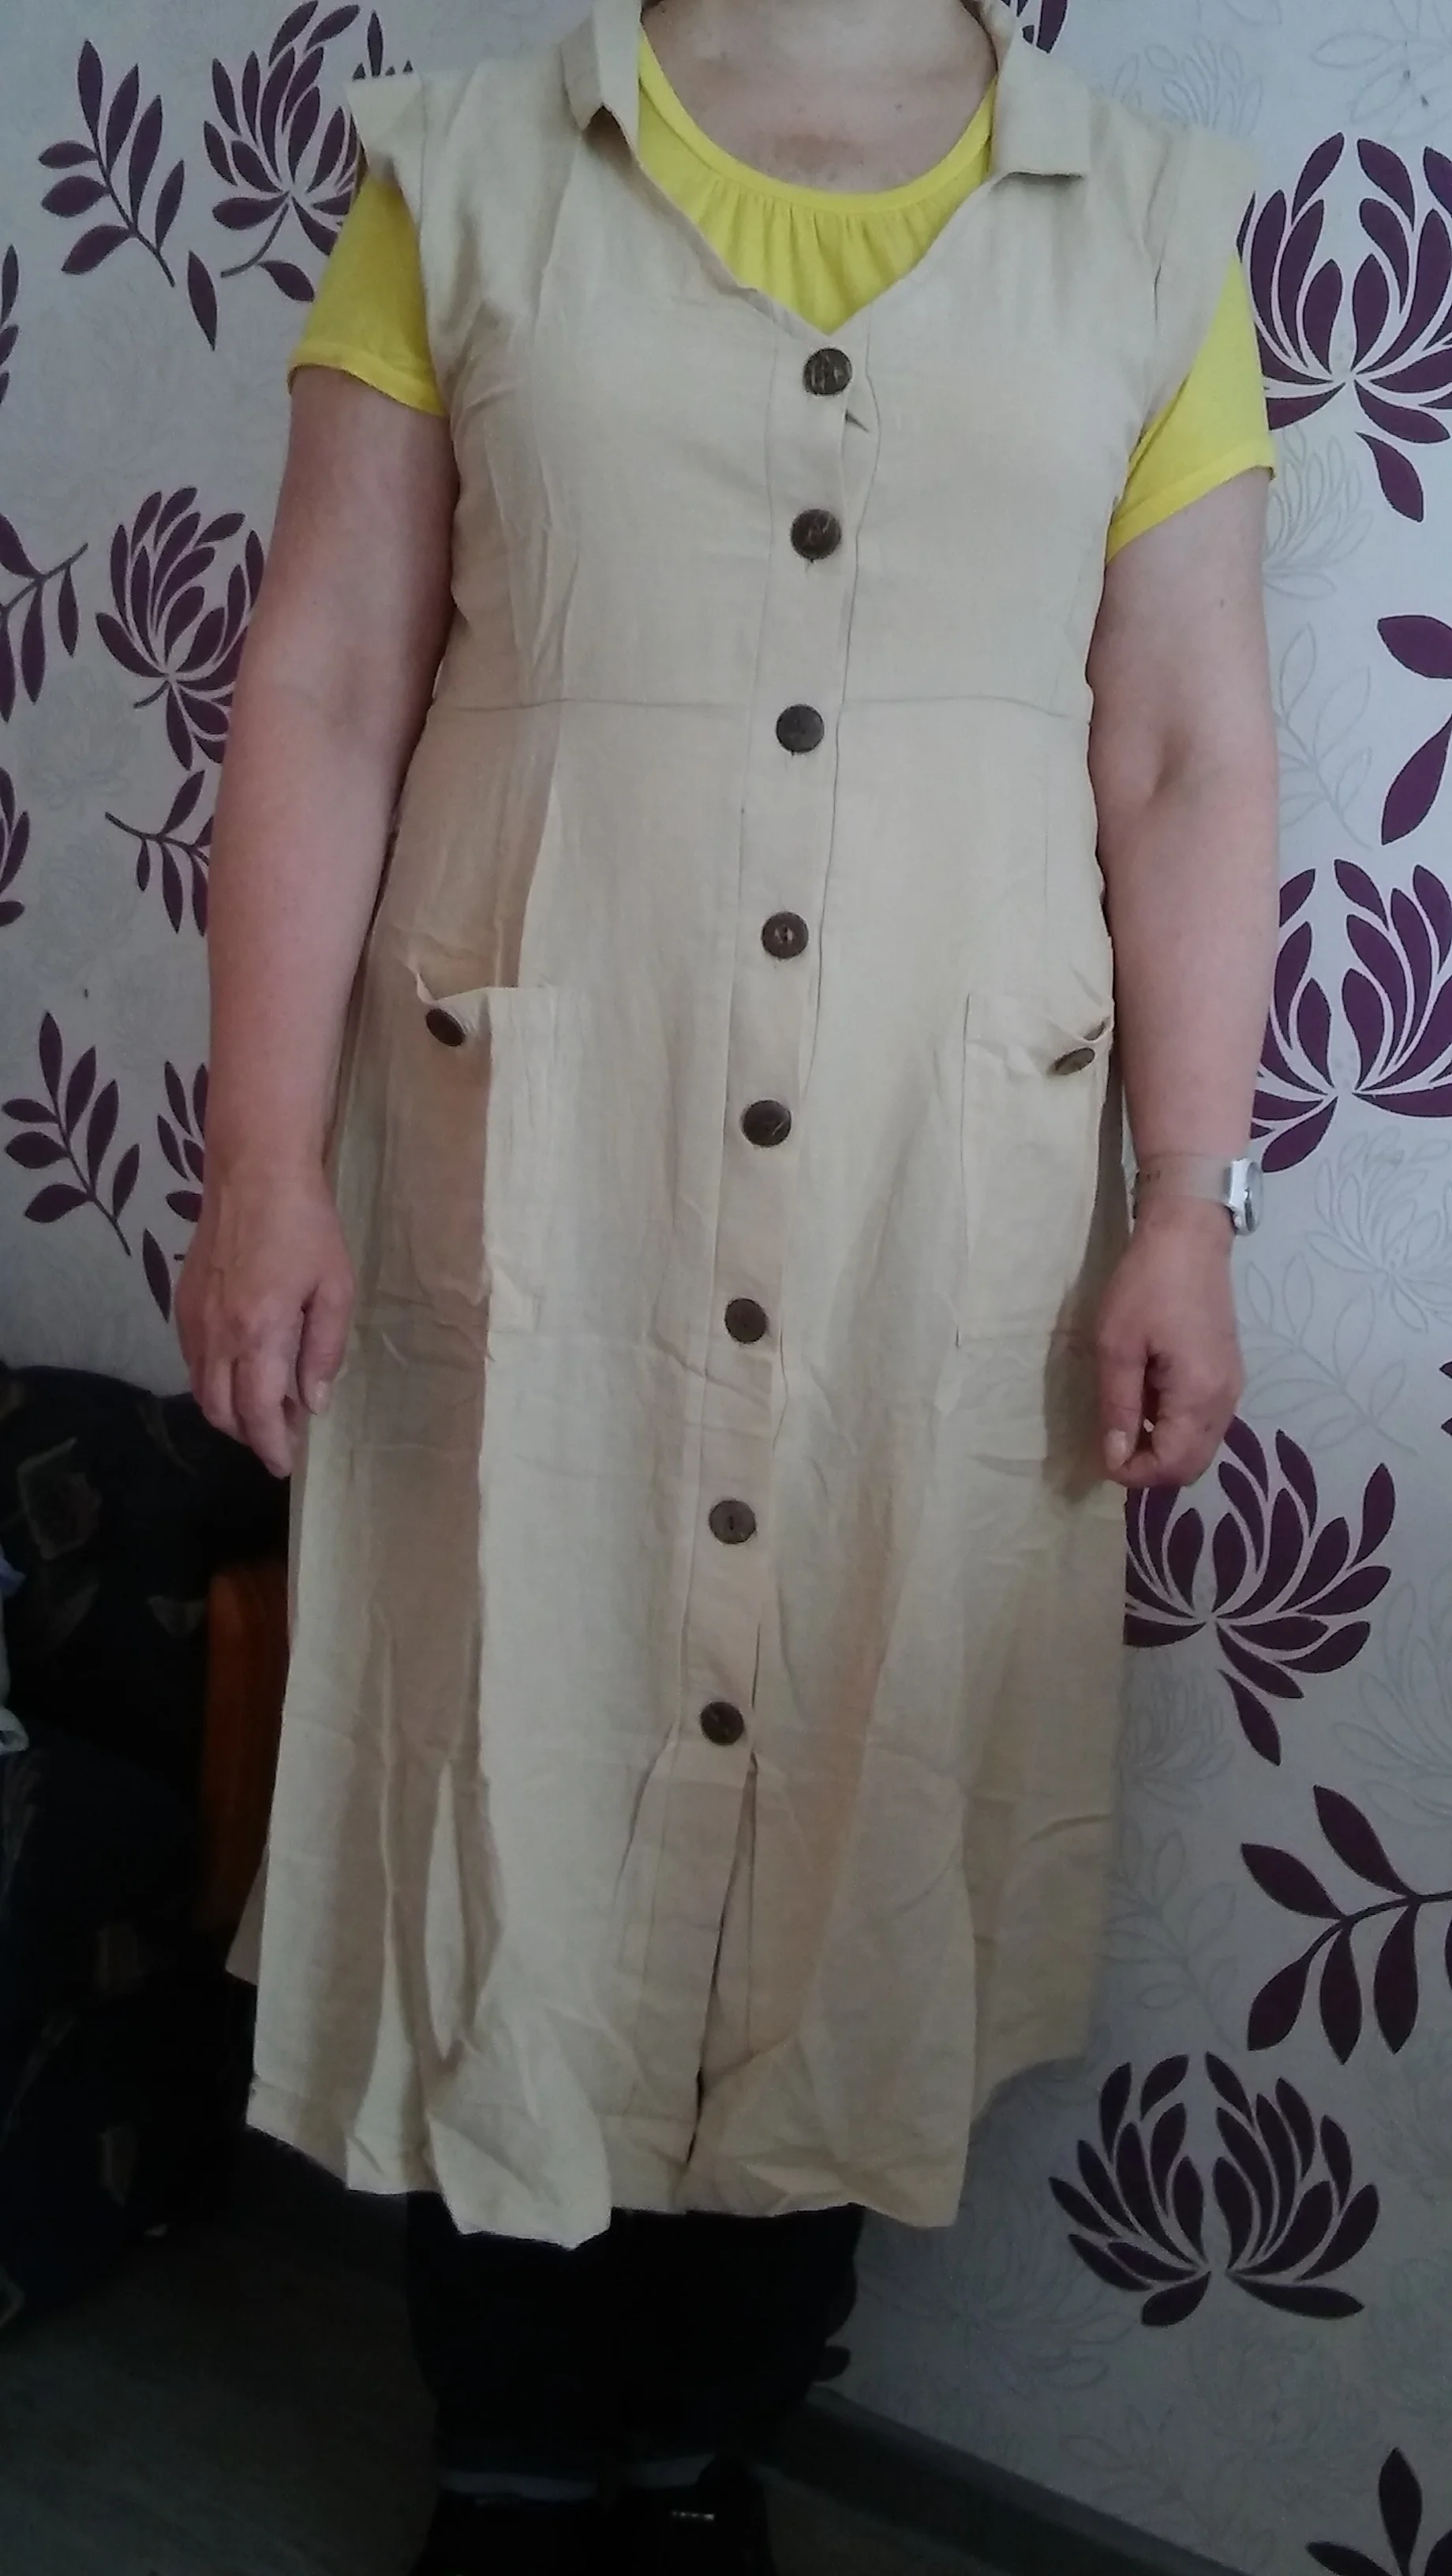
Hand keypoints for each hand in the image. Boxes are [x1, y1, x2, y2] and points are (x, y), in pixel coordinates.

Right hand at [176, 1159, 353, 1478]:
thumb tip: (313, 1402)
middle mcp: (216, 1333)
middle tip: (280, 1439)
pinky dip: (212, 1381)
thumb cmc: (306, 1226)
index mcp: (258, 1332)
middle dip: (249, 1434)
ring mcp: (193, 1318)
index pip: (256, 1411)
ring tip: (263, 1408)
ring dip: (228, 1410)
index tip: (284, 1464)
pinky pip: (191, 1361)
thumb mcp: (334, 1288)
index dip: (270, 1445)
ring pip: (200, 1389)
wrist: (254, 1173)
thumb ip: (323, 1350)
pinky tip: (240, 1371)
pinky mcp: (182, 1302)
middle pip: (220, 1410)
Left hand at [1095, 1198, 1243, 1489]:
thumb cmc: (1146, 1285)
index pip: (1172, 1466)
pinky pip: (1204, 1423)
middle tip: (1112, 1445)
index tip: (1101, 1456)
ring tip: (1127, 1421)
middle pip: (1191, 1466)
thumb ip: (1119, 1407)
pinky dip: (1176, 1427)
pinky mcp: (1228, 1375)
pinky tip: (1147, 1400)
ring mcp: (1231, 1388)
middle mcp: (1225, 1401)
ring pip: (1200, 1447)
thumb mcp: (1117, 1346)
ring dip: (1163, 1448)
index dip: (1134, 1473)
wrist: (1188, 1236)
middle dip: (1150, 1468)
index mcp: (1199, 1396)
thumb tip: (1115, 1459)